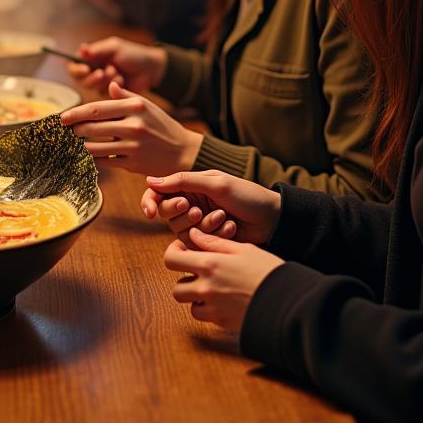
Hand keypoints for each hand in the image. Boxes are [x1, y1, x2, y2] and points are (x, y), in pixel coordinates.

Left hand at [60, 80, 202, 175]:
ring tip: (77, 142)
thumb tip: (109, 84)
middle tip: (68, 130)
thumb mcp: (147, 105)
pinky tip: (92, 154)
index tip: (63, 117)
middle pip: (92, 128)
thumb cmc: (162, 125)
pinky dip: (95, 158)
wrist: (183, 151)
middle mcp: (134, 125)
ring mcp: (133, 146)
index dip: (76, 113)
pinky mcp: (133, 164)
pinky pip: (105, 161)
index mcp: (135, 107)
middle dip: (76, 130)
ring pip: (95, 147)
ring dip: (82, 145)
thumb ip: (126, 95)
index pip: (97, 108)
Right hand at [67, 35, 166, 92]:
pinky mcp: (110, 93)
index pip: (74, 65)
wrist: (152, 69)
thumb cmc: (133, 54)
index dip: (76, 69)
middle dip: (93, 77)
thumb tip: (81, 49)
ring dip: (105, 80)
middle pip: (81, 79)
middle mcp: (94, 70)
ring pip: (92, 87)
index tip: (85, 69)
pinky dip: (113, 86)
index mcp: (93, 57)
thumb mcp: (115, 48)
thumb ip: (97, 51)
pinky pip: (105, 94)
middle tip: (104, 72)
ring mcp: (102, 83)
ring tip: (117, 72)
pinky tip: (122, 80)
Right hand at [141, 170, 281, 246]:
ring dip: (202, 225)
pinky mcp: (208, 240)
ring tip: (222, 217)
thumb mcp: (215, 183)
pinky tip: (230, 228)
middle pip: (167, 213)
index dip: (150, 201)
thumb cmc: (247, 195)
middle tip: (196, 210)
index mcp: (190, 185)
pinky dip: (213, 235)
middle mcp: (191, 202)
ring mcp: (199, 222)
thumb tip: (150, 181)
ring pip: (181, 229)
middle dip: (181, 214)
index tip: (150, 212)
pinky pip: (197, 242)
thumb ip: (183, 181)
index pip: (159, 193)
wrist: (272, 218)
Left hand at [164, 232, 283, 329]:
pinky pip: (204, 317)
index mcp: (210, 265)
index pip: (171, 259)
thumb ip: (214, 242)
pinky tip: (221, 299)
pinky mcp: (223, 323)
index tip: (184, 250)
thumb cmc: (268, 270)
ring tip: (210, 286)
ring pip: (188, 305)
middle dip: (183, 278)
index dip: (173, 253)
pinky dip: (207, 309)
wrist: (289, 302)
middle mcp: (206, 288)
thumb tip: (193, 234)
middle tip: (197, 271)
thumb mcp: (243, 249)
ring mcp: (214, 308)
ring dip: (194, 296)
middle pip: (175, 287)